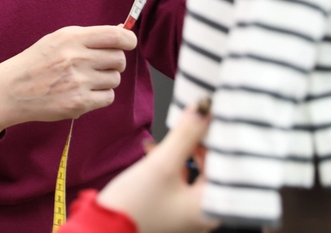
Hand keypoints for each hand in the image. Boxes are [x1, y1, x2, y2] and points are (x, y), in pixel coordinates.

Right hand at [0, 25, 136, 138]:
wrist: (12, 89)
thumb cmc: (38, 61)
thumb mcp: (59, 39)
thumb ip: (90, 36)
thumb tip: (124, 33)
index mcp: (72, 38)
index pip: (116, 37)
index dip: (129, 40)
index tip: (128, 44)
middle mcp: (76, 59)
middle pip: (119, 59)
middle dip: (114, 62)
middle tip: (99, 64)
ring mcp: (78, 82)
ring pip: (115, 79)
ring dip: (105, 80)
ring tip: (85, 79)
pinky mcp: (78, 103)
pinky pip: (108, 97)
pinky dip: (100, 95)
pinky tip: (84, 92)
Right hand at [96, 104, 216, 232]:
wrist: (101, 228)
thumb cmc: (133, 208)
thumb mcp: (162, 164)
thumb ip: (185, 134)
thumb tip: (203, 108)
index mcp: (211, 206)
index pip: (228, 163)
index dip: (221, 137)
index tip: (214, 116)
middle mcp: (205, 211)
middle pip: (213, 167)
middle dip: (201, 143)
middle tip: (193, 122)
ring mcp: (188, 211)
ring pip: (197, 172)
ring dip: (185, 152)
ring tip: (171, 137)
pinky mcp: (173, 209)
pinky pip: (182, 180)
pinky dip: (174, 164)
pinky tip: (156, 152)